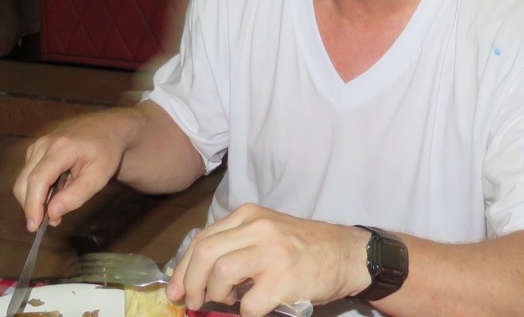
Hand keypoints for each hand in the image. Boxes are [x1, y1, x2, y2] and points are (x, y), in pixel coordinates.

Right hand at [11, 111, 130, 229]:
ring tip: (63, 199)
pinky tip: (59, 187)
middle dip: (32, 206)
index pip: (37, 180)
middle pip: (24, 182)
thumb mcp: (98, 177)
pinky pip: (29, 175)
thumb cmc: (106, 152)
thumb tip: (52, 214)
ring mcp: (38, 145)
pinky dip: (39, 188)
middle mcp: (44, 144)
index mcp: (61, 148)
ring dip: (36, 198)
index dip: (32, 205)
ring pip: (24, 180)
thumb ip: (76, 196)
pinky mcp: (36, 149)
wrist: (107, 129)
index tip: (34, 227)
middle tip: (54, 220)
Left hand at [166, 204, 369, 316]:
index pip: (203, 239)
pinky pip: (249, 305)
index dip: (183, 268)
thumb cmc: (303, 247)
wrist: (347, 254)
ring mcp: (273, 253)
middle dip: (191, 283)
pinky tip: (256, 307)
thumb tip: (195, 273)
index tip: (176, 289)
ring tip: (228, 302)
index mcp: (249, 215)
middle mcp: (259, 228)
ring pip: (222, 275)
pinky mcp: (285, 280)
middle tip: (193, 301)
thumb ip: (235, 243)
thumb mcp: (266, 232)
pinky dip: (247, 312)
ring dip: (217, 297)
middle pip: (206, 254)